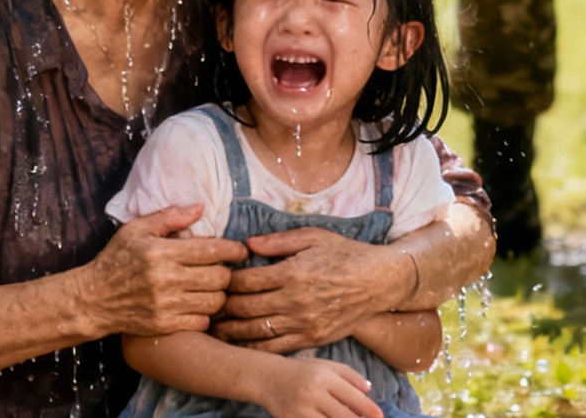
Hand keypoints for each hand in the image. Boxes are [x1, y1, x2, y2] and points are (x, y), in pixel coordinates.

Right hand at [81, 205, 246, 339]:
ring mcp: (166, 306)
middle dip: (227, 271)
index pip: (211, 250)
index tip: (241, 250)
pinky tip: (199, 303)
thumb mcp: (137, 229)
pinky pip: (202, 322)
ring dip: (219, 293)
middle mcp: (166, 280)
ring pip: (214, 301)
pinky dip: (206, 313)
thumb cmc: (117, 258)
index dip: (233, 250)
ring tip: (213, 286)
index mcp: (162, 252)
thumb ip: (170, 217)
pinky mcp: (165, 326)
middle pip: (219, 277)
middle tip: (224, 268)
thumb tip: (200, 208)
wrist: (95, 298)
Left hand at [215, 229, 397, 353]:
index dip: (226, 281)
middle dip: (223, 308)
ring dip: (233, 331)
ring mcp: (305, 324)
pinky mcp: (313, 340)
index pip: (248, 280)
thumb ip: (279, 241)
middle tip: (205, 305)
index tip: (213, 278)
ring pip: (258, 332)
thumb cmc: (345, 253)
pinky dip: (256, 348)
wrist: (379, 282)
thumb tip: (248, 243)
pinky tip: (241, 345)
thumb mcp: (313, 236)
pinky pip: (278, 349)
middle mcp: (296, 301)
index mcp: (293, 272)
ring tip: (214, 328)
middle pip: (247, 308)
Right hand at [263, 356, 380, 417]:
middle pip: (344, 416)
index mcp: (324, 376)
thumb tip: (370, 390)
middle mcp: (313, 393)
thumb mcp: (326, 365)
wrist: (269, 378)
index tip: (381, 417)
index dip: (369, 409)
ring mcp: (301, 410)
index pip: (352, 396)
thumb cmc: (303, 371)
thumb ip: (349, 375)